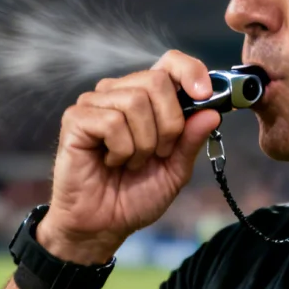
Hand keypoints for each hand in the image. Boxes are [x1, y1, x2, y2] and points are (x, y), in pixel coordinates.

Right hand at [38, 51, 221, 264]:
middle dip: (169, 124)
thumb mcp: (175, 169)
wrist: (102, 225)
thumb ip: (191, 140)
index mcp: (146, 98)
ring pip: (135, 101)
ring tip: (132, 162)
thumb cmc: (134, 195)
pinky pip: (112, 121)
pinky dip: (121, 149)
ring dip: (143, 143)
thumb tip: (212, 112)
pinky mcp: (76, 119)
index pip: (169, 63)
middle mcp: (119, 93)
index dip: (190, 71)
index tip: (205, 95)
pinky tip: (111, 162)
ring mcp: (95, 103)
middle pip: (157, 81)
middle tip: (159, 153)